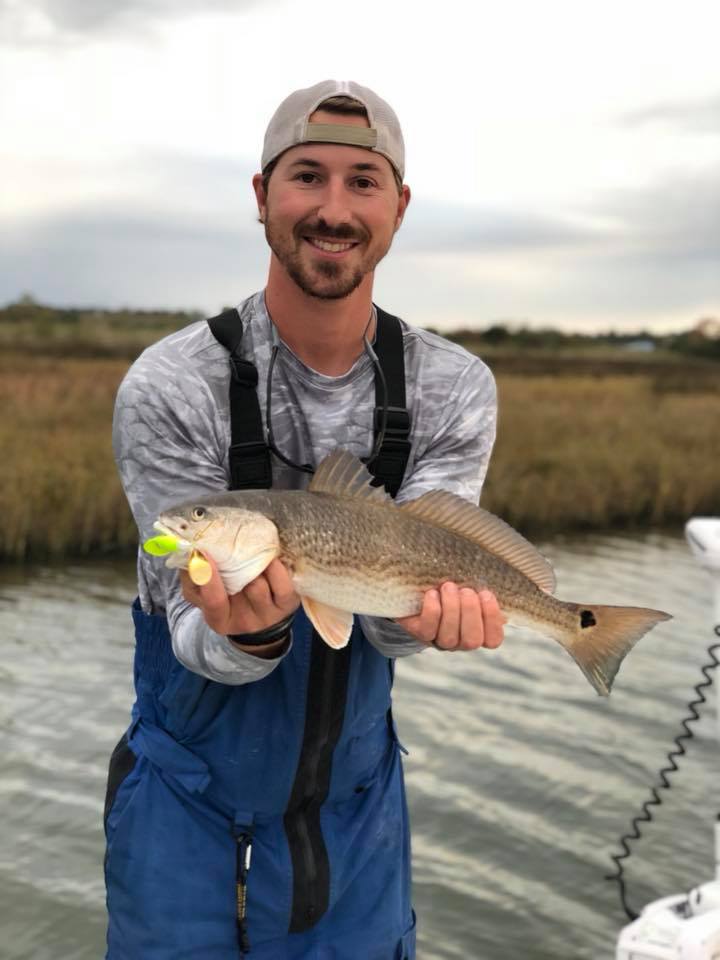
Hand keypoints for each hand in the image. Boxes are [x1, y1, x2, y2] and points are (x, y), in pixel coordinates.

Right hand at [180, 554, 300, 636]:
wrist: (261, 613)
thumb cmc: (227, 595)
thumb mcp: (203, 592)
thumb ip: (192, 576)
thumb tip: (190, 551)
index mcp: (219, 619)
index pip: (213, 601)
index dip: (208, 578)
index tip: (203, 552)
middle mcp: (244, 621)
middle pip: (239, 589)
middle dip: (235, 565)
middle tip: (231, 545)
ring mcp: (267, 615)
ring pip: (259, 585)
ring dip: (254, 565)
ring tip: (252, 552)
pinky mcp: (287, 605)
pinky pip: (283, 586)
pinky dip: (276, 569)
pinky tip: (271, 558)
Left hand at [395, 582, 505, 651]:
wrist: (416, 589)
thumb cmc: (449, 588)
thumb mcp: (468, 588)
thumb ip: (482, 592)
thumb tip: (494, 587)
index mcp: (477, 631)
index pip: (493, 639)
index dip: (492, 619)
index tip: (486, 594)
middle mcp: (459, 641)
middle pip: (472, 640)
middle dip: (471, 613)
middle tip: (466, 591)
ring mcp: (439, 640)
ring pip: (449, 637)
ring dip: (451, 608)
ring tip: (448, 587)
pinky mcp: (420, 633)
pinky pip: (428, 630)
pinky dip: (432, 610)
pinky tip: (432, 594)